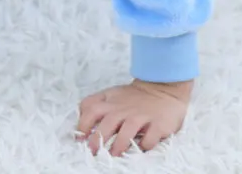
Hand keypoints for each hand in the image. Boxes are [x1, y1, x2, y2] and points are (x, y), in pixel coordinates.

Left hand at [76, 78, 192, 156]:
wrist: (162, 87)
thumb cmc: (133, 97)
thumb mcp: (112, 95)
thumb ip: (95, 105)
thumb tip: (80, 126)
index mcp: (111, 101)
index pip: (91, 108)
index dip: (82, 124)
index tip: (79, 139)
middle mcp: (124, 108)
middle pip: (107, 122)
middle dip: (98, 138)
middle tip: (93, 152)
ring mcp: (141, 116)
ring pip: (128, 130)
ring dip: (119, 144)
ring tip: (114, 154)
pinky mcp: (158, 124)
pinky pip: (150, 137)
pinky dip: (145, 145)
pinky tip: (141, 148)